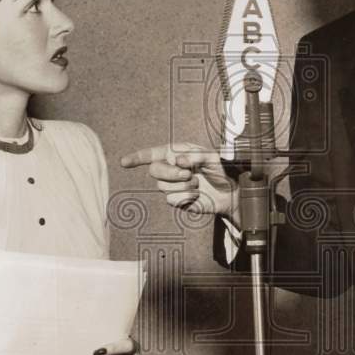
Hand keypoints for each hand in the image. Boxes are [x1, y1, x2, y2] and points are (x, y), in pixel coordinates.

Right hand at [121, 143, 237, 223]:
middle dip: (169, 173)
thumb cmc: (221, 170)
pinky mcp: (178, 200)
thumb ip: (195, 155)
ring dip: (182, 185)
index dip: (137, 157)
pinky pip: (172, 199)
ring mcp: (173, 185)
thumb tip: (178, 160)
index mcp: (176, 153)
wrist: (230, 192)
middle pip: (155, 170)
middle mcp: (171, 168)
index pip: (152, 154)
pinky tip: (197, 195)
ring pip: (163, 186)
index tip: (124, 162)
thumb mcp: (212, 157)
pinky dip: (185, 197)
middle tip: (187, 174)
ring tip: (197, 183)